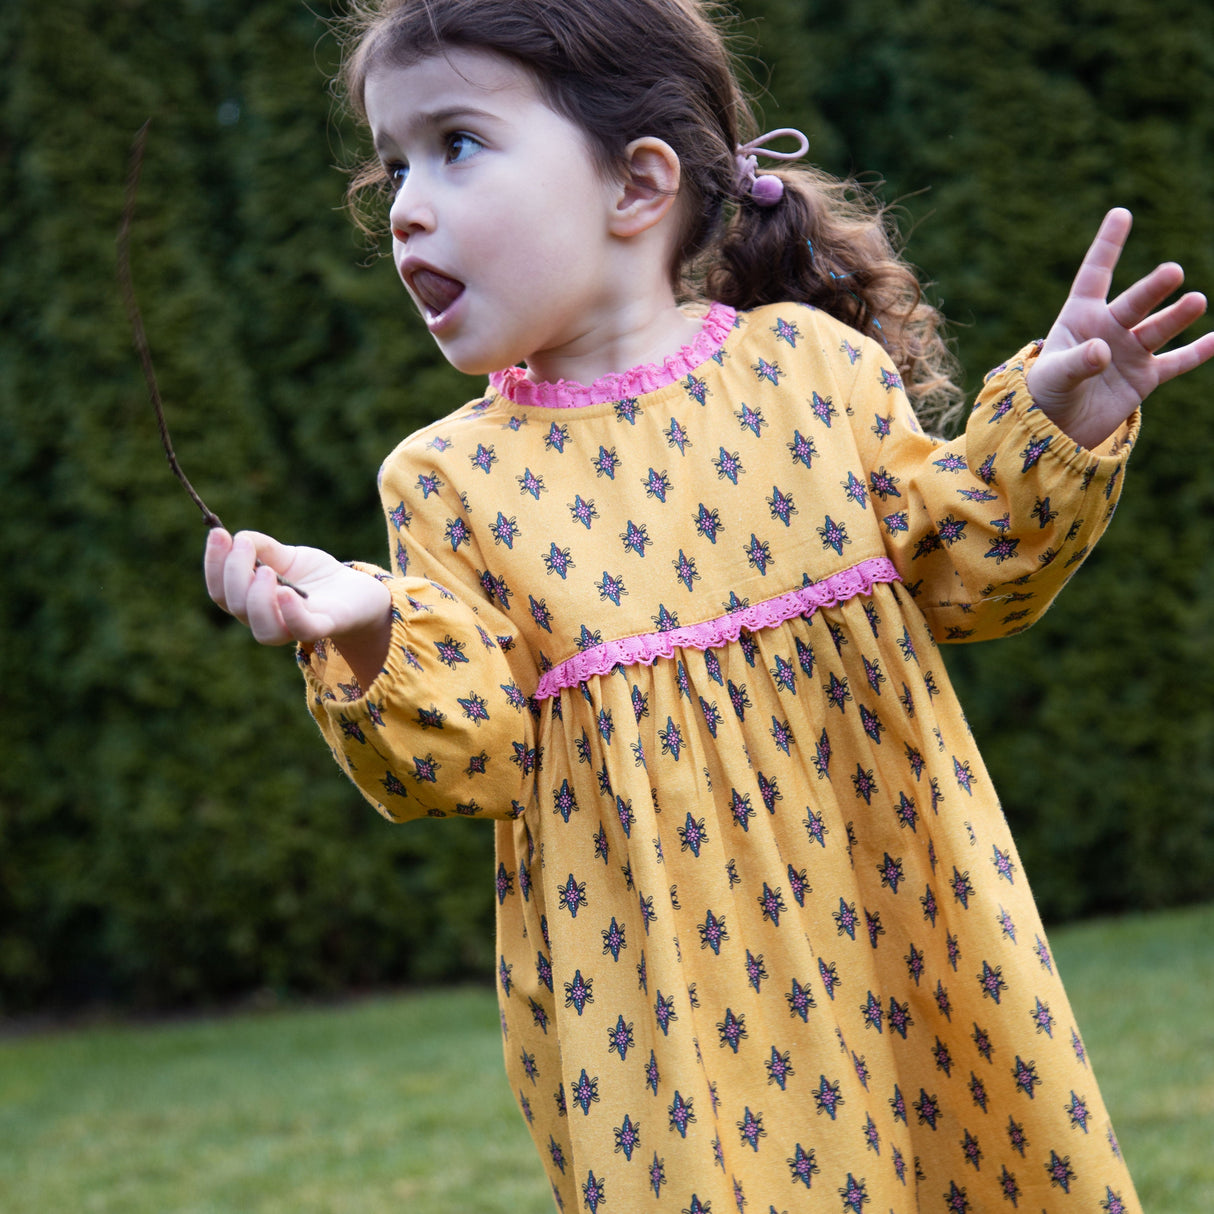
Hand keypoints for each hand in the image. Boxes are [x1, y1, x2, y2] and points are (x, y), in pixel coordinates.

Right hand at [205, 529, 391, 685]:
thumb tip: (238, 538)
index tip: (218, 534)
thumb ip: (262, 548)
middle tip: (245, 545)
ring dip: (257, 599)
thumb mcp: (288, 555)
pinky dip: (290, 613)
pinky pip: (301, 629)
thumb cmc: (315, 576)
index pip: (220, 590)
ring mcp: (293, 627)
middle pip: (236, 606)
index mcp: (251, 601)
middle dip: (235, 573)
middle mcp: (266, 619)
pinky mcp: (323, 627)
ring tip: (266, 571)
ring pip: (262, 627)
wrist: (356, 590)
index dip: (214, 564)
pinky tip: (286, 592)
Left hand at [1026, 208, 1213, 449]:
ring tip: (1196, 301)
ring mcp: (1130, 351)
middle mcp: (1109, 328)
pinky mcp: (1144, 378)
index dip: (1107, 245)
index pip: (1095, 275)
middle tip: (1171, 273)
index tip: (1120, 214)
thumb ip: (1076, 362)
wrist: (1055, 427)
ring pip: (1158, 329)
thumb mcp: (1054, 376)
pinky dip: (1198, 352)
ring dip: (1177, 316)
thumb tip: (1102, 351)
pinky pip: (1176, 362)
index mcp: (1080, 316)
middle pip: (1134, 303)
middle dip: (1153, 289)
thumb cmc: (1046, 392)